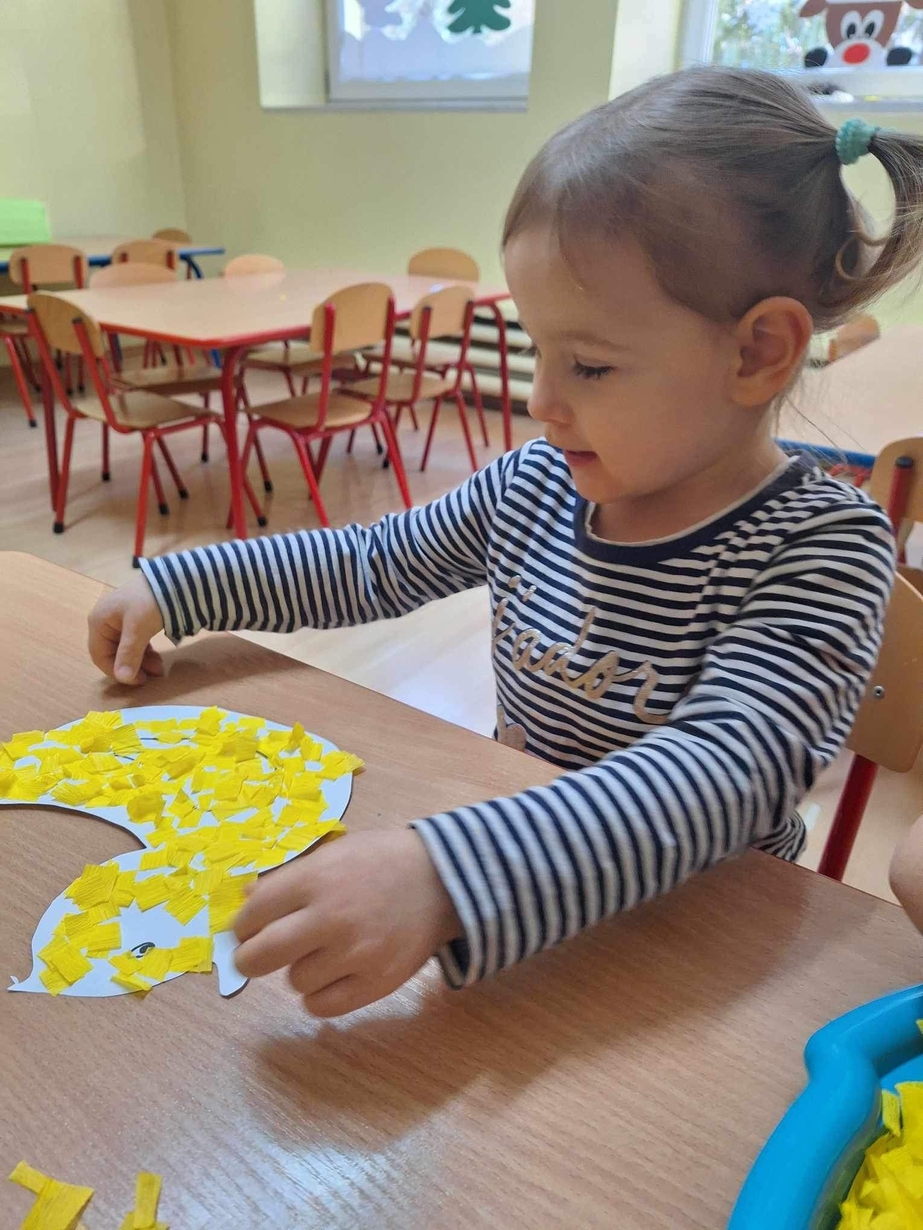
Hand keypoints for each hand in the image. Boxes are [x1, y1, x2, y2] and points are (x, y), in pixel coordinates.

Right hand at [87, 573, 165, 685]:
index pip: (100, 655)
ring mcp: (120, 620)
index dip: (116, 671)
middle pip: (113, 653)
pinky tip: (157, 659)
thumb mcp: (138, 629)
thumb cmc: (149, 602)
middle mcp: (105, 621)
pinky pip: (136, 642)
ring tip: (158, 669)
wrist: (174, 579)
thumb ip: (129, 655)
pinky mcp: (135, 619)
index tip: (136, 681)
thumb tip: (123, 679)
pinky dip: (145, 652)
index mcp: (98, 621)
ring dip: (141, 661)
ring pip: (126, 649)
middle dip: (132, 666)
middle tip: (151, 676)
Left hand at [234, 829, 460, 1016]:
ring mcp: (355, 954)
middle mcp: (331, 917)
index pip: (253, 914)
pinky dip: (320, 995)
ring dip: (300, 969)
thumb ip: (288, 878)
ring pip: (294, 981)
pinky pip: (321, 1006)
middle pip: (261, 956)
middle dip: (250, 958)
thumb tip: (246, 901)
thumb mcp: (332, 854)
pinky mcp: (376, 983)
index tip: (250, 928)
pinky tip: (332, 975)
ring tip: (322, 952)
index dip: (244, 925)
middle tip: (258, 955)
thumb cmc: (379, 862)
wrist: (440, 881)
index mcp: (316, 879)